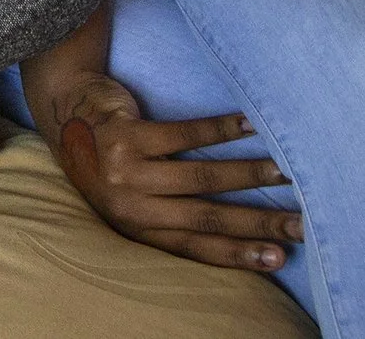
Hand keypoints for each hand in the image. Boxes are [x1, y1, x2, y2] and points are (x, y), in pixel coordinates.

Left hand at [50, 73, 304, 271]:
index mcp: (135, 227)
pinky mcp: (125, 134)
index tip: (280, 258)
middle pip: (204, 218)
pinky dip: (220, 130)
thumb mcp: (131, 195)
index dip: (238, 254)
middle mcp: (129, 205)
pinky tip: (250, 125)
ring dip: (247, 174)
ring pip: (198, 177)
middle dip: (257, 222)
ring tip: (286, 172)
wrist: (63, 106)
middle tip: (300, 223)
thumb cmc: (110, 155)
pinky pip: (182, 134)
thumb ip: (170, 213)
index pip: (195, 247)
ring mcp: (125, 169)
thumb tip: (239, 230)